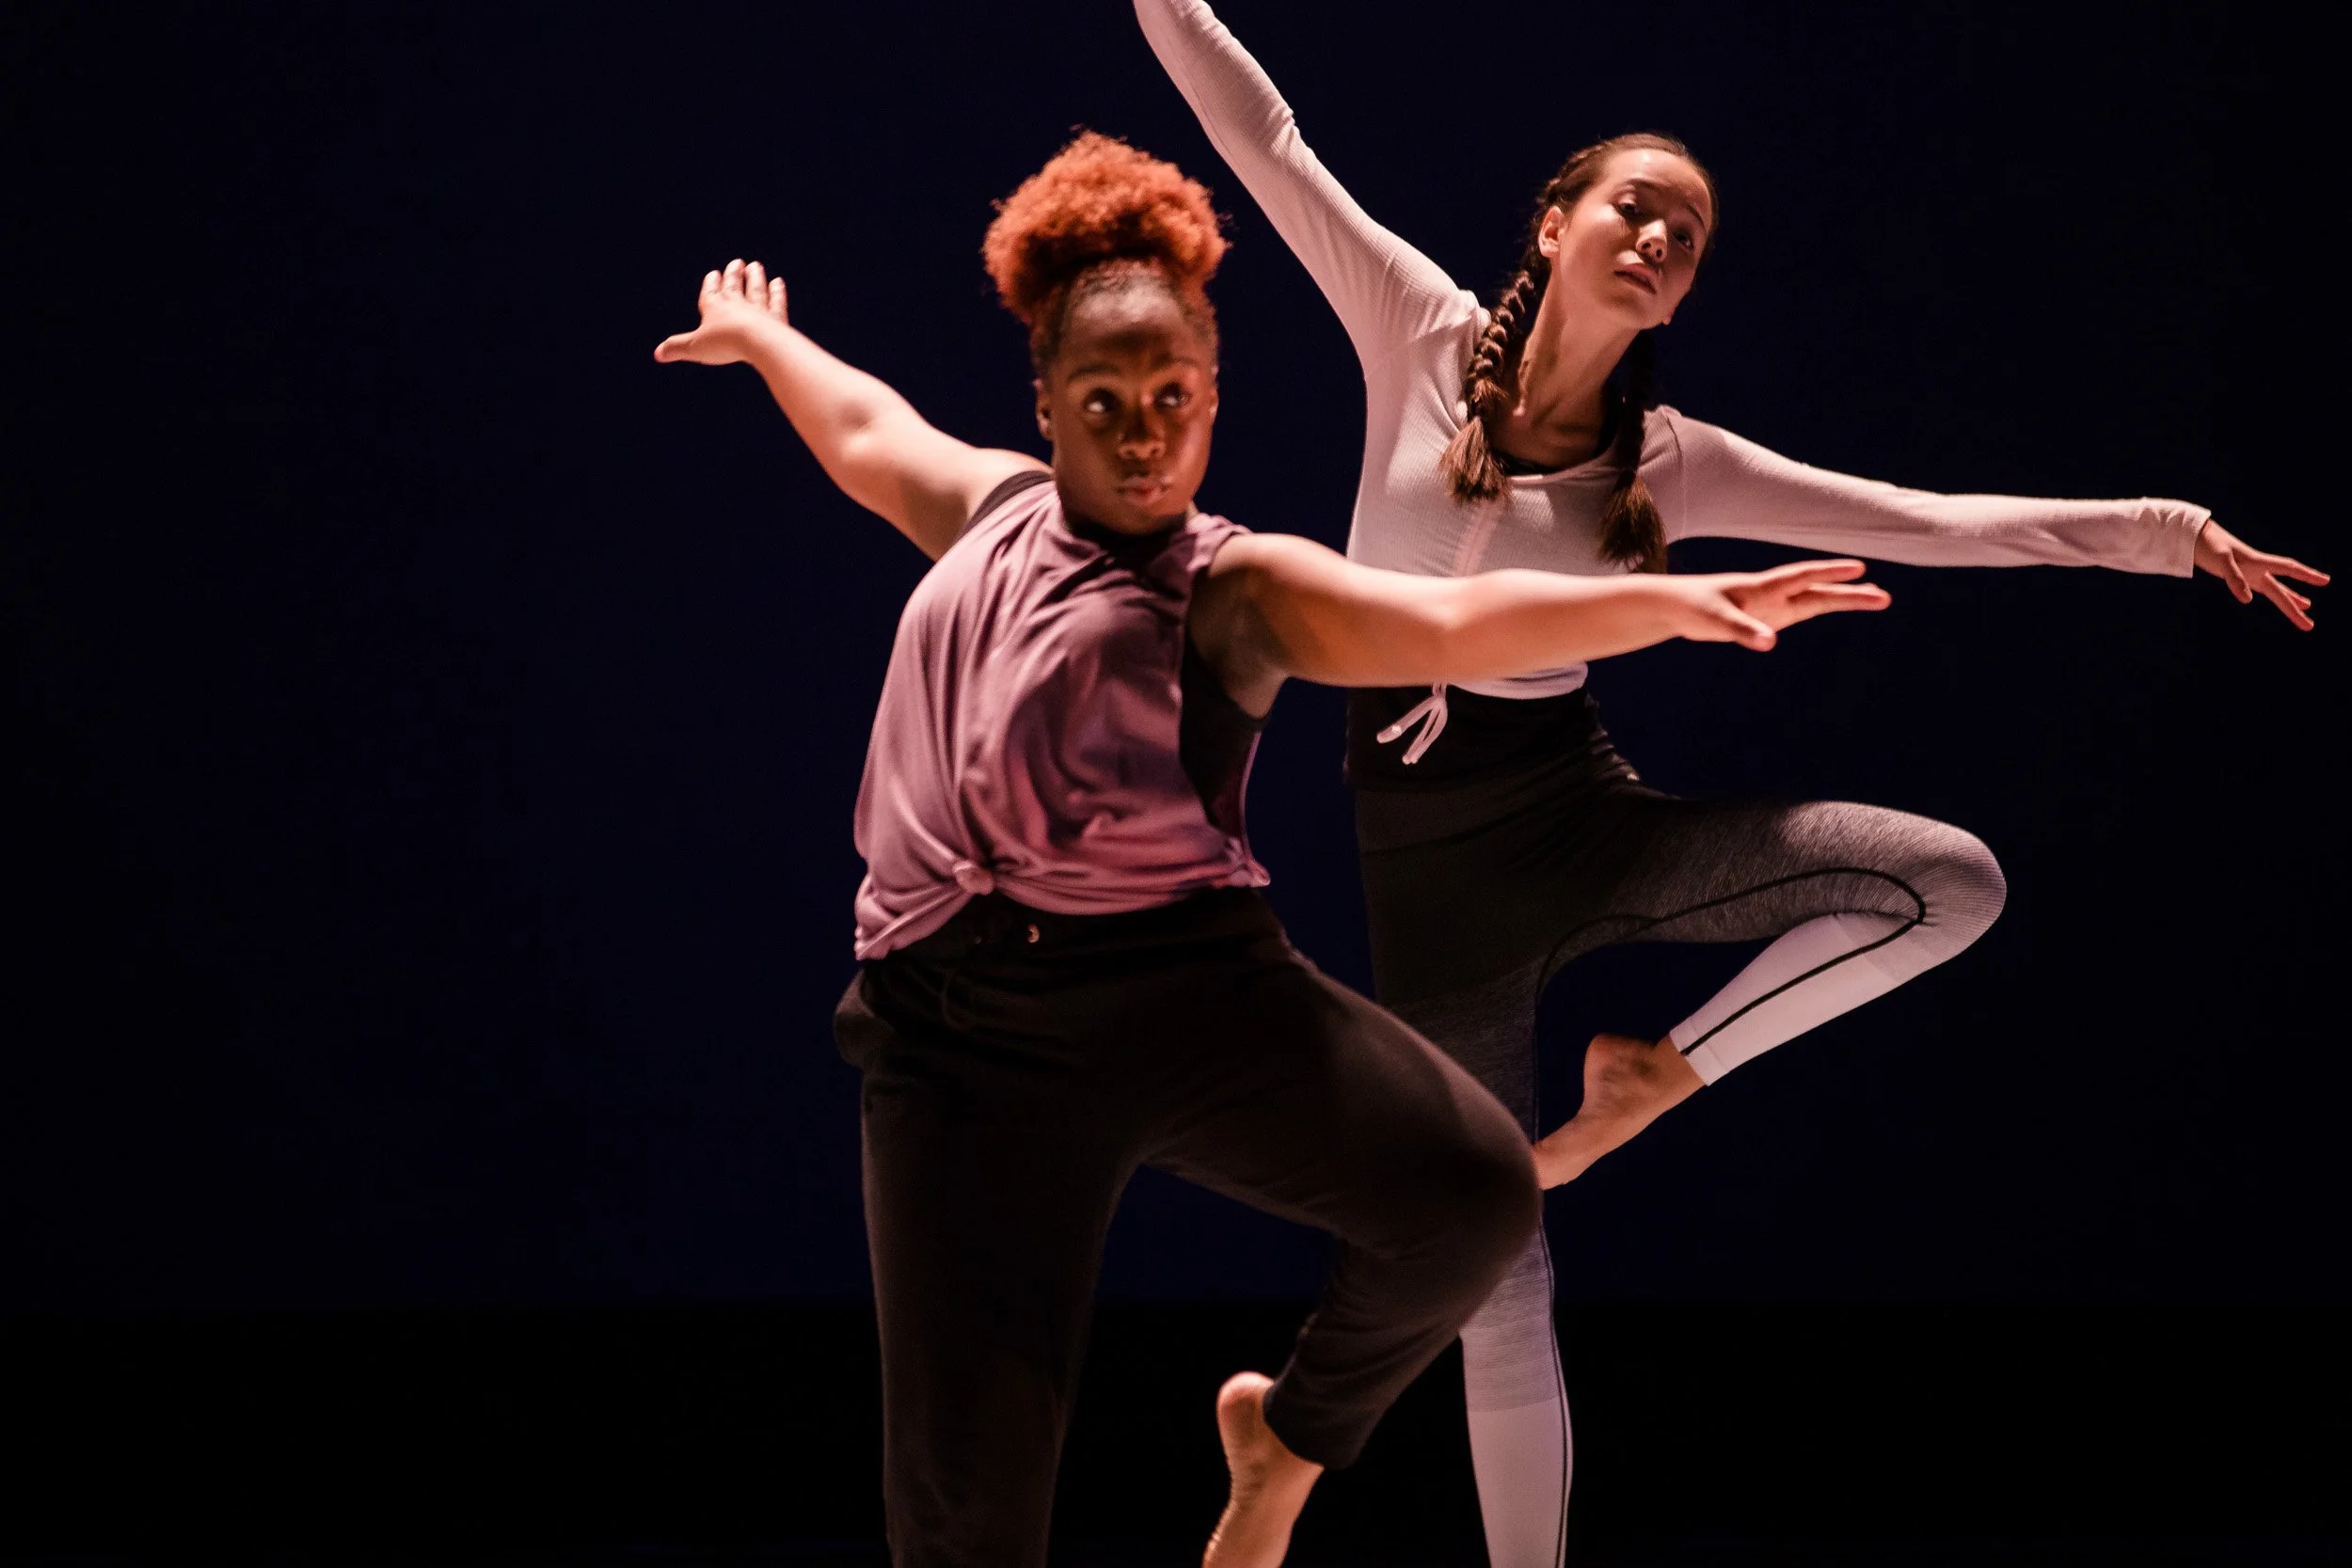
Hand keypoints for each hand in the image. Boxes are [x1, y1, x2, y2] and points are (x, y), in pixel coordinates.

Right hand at [653, 258, 788, 366]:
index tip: (714, 274)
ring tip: (756, 266)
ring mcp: (758, 310)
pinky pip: (776, 302)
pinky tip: (779, 283)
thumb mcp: (695, 348)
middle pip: (734, 287)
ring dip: (755, 278)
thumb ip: (677, 348)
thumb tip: (658, 353)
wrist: (758, 342)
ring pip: (756, 289)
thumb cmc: (725, 343)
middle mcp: (736, 305)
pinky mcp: (776, 319)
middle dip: (734, 275)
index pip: (711, 293)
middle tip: (737, 262)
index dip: (711, 284)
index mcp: (714, 308)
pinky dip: (778, 292)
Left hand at [1673, 558, 1890, 650]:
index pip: (1802, 576)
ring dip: (1845, 599)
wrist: (1677, 604)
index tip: (1859, 570)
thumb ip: (1743, 630)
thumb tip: (1770, 643)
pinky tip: (1843, 604)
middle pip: (1818, 591)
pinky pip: (1804, 610)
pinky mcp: (1769, 615)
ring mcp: (1774, 603)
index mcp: (1762, 587)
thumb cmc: (1693, 606)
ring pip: (1817, 599)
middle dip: (1850, 594)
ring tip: (1879, 598)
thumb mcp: (1716, 621)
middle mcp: (1773, 592)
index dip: (1829, 573)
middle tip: (1884, 597)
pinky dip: (1825, 606)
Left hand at [2193, 519, 2326, 630]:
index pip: (2288, 569)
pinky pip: (2259, 588)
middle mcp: (2257, 568)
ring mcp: (2249, 572)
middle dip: (2296, 608)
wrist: (2193, 536)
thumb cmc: (2208, 545)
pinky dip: (2269, 593)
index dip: (2307, 575)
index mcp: (2257, 562)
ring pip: (2274, 589)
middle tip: (2310, 625)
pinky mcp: (2237, 575)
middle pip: (2281, 591)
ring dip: (2289, 600)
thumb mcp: (2221, 560)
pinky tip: (2273, 598)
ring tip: (2306, 608)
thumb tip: (2248, 600)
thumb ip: (2234, 578)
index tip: (2325, 580)